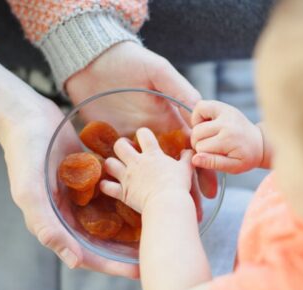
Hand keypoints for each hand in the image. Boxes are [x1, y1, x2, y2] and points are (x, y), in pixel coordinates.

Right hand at [0, 53, 138, 277]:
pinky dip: (125, 197)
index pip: (86, 254)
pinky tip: (146, 198)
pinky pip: (108, 193)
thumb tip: (75, 262)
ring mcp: (77, 196)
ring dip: (128, 226)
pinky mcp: (86, 177)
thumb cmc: (25, 154)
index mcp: (54, 223)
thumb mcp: (30, 191)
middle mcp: (67, 214)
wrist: (26, 117)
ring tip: (156, 229)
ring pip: (107, 218)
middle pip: (100, 240)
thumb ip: (48, 226)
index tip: (138, 271)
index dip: (111, 265)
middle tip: (155, 252)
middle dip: (125, 250)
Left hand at [66, 41, 216, 198]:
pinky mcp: (107, 140)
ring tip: (162, 214)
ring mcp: (128, 138)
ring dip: (152, 192)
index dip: (201, 169)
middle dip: (182, 189)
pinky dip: (117, 183)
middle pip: (169, 167)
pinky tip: (124, 202)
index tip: (209, 191)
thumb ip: (179, 90)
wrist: (93, 62)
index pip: (189, 150)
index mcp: (166, 120)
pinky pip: (114, 166)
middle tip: (192, 213)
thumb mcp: (159, 73)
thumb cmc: (129, 63)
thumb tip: (201, 110)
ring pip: (144, 171)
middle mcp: (150, 133)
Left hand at [101, 128, 193, 212]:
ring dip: (111, 165)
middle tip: (126, 151)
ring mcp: (127, 177)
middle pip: (119, 145)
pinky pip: (106, 186)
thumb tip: (188, 151)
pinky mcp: (122, 192)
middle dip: (121, 145)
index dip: (142, 133)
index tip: (144, 139)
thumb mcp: (186, 169)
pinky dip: (105, 185)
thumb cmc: (178, 185)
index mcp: (152, 154)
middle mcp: (136, 163)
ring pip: (109, 163)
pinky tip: (107, 185)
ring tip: (116, 167)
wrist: (167, 203)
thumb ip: (186, 157)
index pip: (143, 134)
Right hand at [191, 100, 263, 173]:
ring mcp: (224, 112)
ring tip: (209, 137)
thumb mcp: (233, 167)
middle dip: (199, 143)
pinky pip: (200, 107)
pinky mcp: (222, 106)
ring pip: (196, 123)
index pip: (200, 148)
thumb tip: (194, 158)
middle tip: (211, 148)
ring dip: (198, 132)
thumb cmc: (245, 157)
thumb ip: (213, 163)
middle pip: (196, 134)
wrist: (260, 142)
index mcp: (228, 139)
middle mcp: (226, 123)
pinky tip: (206, 124)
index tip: (214, 156)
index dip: (203, 155)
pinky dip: (198, 116)